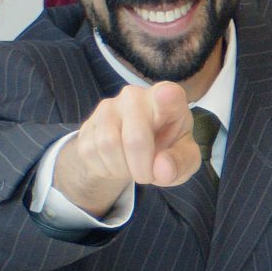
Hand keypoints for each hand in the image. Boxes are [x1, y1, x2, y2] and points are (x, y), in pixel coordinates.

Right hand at [50, 82, 200, 218]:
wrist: (134, 154)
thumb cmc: (167, 148)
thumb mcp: (184, 158)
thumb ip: (181, 162)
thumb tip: (163, 171)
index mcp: (168, 100)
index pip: (168, 94)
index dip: (167, 96)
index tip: (167, 95)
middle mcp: (135, 96)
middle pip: (135, 138)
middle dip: (142, 168)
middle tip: (148, 176)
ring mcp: (107, 107)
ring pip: (108, 145)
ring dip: (122, 169)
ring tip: (132, 168)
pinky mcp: (87, 124)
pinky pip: (91, 152)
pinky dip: (106, 169)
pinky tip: (117, 164)